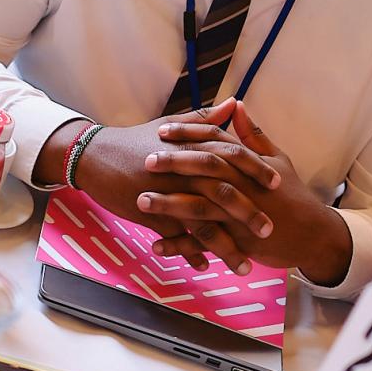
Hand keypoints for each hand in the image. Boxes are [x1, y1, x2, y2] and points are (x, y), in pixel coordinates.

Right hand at [47, 99, 280, 273]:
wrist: (95, 155)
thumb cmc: (135, 141)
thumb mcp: (172, 125)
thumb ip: (206, 118)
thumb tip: (235, 103)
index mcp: (191, 146)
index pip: (232, 156)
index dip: (255, 170)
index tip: (277, 185)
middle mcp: (183, 169)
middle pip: (224, 192)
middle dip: (249, 214)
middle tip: (269, 231)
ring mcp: (166, 192)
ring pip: (203, 222)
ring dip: (226, 246)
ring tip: (245, 265)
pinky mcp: (150, 211)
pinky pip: (175, 237)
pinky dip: (190, 253)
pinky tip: (204, 267)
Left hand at [143, 100, 353, 285]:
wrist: (314, 236)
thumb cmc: (293, 194)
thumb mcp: (278, 159)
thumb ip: (253, 134)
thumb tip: (236, 105)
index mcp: (248, 164)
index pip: (215, 142)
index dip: (188, 134)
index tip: (162, 130)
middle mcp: (243, 186)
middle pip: (205, 170)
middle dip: (174, 164)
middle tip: (145, 160)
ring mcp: (239, 215)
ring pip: (200, 208)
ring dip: (170, 206)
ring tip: (141, 202)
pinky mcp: (238, 242)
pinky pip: (204, 244)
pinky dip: (181, 246)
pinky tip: (156, 245)